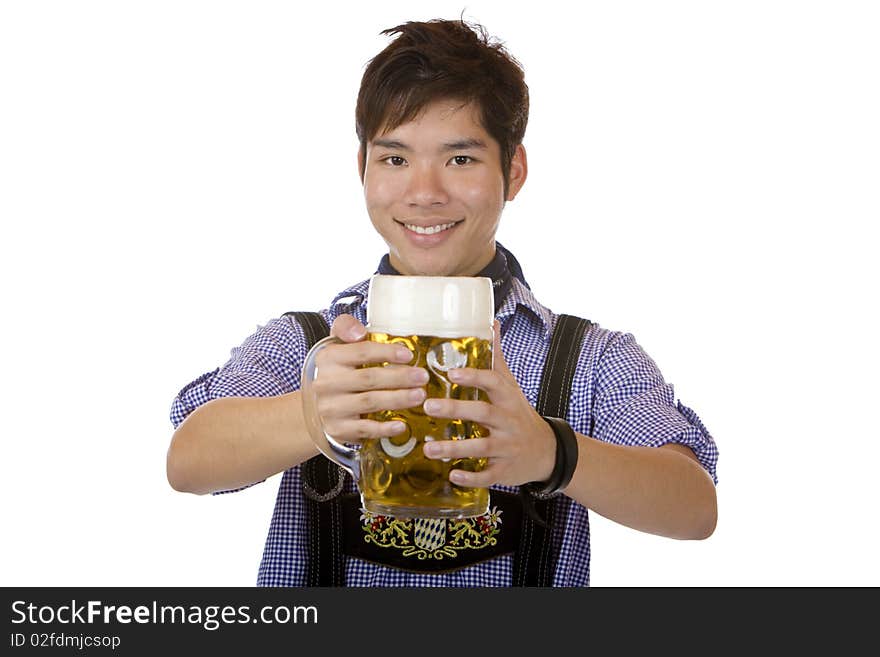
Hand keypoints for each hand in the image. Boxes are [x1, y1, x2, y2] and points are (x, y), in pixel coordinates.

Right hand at [312, 314, 428, 441]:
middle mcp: (326, 383)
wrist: (316, 408)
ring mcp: (331, 408)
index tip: (409, 355)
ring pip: (369, 402)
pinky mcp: (338, 429)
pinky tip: (402, 425)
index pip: (361, 351)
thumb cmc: (337, 372)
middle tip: (422, 377)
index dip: (387, 352)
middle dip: (400, 377)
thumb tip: (359, 331)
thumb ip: (346, 328)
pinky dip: (385, 428)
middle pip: (369, 378)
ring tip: (419, 395)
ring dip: (398, 399)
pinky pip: (365, 429)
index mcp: (329, 358)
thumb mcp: (337, 347)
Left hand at [421, 320, 556, 486]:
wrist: (547, 451)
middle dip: (455, 411)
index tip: (450, 373)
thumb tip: (491, 321)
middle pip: (482, 413)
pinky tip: (452, 476)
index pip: (492, 382)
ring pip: (480, 447)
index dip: (473, 377)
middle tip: (428, 406)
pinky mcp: (506, 470)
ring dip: (454, 449)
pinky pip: (488, 475)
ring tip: (429, 449)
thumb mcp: (511, 384)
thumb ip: (497, 355)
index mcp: (507, 397)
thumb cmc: (519, 413)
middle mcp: (509, 420)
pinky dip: (471, 477)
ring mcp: (508, 446)